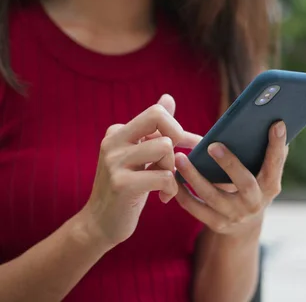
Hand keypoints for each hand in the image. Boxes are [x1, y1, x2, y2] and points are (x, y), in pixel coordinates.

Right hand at [79, 95, 195, 246]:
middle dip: (176, 140)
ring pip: (165, 147)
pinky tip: (163, 198)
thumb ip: (154, 129)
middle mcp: (113, 142)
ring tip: (165, 183)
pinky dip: (171, 189)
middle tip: (173, 163)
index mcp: (117, 132)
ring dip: (173, 168)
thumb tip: (168, 98)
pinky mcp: (122, 184)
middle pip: (158, 118)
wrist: (100, 225)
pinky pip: (164, 176)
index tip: (187, 146)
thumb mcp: (139, 155)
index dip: (179, 129)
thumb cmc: (128, 189)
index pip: (157, 112)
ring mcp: (115, 162)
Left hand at [173, 121, 287, 236]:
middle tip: (213, 145)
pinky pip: (195, 208)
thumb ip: (265, 150)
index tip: (276, 123)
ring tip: (180, 157)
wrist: (244, 223)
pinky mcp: (216, 223)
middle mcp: (255, 203)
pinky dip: (183, 193)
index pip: (275, 163)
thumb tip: (269, 119)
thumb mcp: (262, 172)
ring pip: (213, 196)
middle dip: (230, 164)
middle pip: (245, 184)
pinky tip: (173, 176)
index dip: (276, 145)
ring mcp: (235, 215)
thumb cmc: (253, 183)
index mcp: (270, 185)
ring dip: (195, 176)